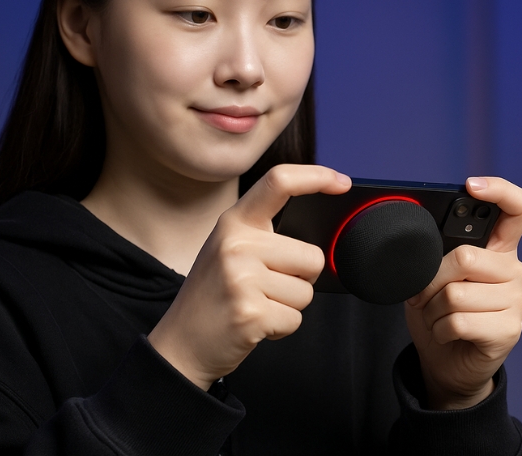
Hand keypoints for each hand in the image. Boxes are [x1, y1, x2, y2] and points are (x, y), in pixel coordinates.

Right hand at [148, 164, 351, 389]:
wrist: (181, 343)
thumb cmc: (213, 295)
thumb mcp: (229, 250)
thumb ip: (266, 237)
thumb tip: (319, 239)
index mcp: (234, 222)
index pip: (278, 182)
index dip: (315, 176)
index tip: (340, 181)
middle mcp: (237, 244)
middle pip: (312, 256)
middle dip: (300, 279)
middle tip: (265, 288)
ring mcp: (241, 278)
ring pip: (307, 291)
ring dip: (288, 305)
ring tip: (256, 304)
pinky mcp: (250, 313)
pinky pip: (296, 319)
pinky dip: (281, 327)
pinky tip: (255, 323)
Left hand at [405, 177, 521, 409]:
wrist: (446, 358)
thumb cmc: (439, 310)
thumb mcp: (433, 275)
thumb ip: (436, 253)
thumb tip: (417, 238)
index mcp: (497, 249)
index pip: (516, 209)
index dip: (499, 191)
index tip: (472, 185)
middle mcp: (513, 269)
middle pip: (465, 257)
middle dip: (430, 280)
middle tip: (424, 295)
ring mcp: (516, 300)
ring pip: (456, 293)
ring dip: (432, 310)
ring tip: (437, 316)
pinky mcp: (510, 329)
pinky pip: (458, 321)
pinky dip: (439, 329)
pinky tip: (446, 332)